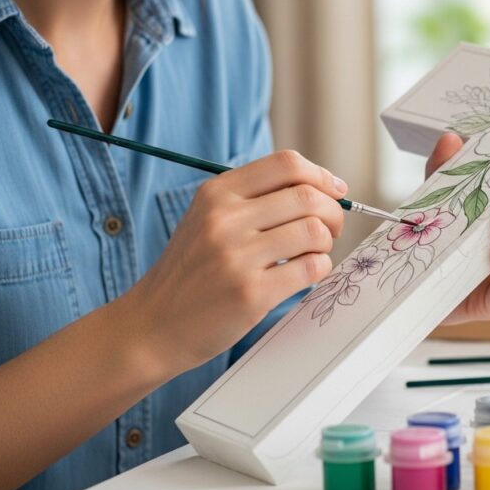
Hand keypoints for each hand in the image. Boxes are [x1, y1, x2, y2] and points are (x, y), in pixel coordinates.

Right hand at [119, 150, 345, 376]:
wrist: (153, 325)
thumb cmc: (191, 271)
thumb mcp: (207, 218)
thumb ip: (254, 199)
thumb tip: (322, 187)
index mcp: (216, 193)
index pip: (286, 164)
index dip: (321, 175)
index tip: (336, 191)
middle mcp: (224, 219)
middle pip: (307, 196)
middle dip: (333, 211)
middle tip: (333, 228)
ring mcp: (236, 256)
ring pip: (314, 231)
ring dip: (326, 242)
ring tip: (314, 253)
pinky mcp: (251, 293)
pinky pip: (311, 268)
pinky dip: (320, 268)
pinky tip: (307, 274)